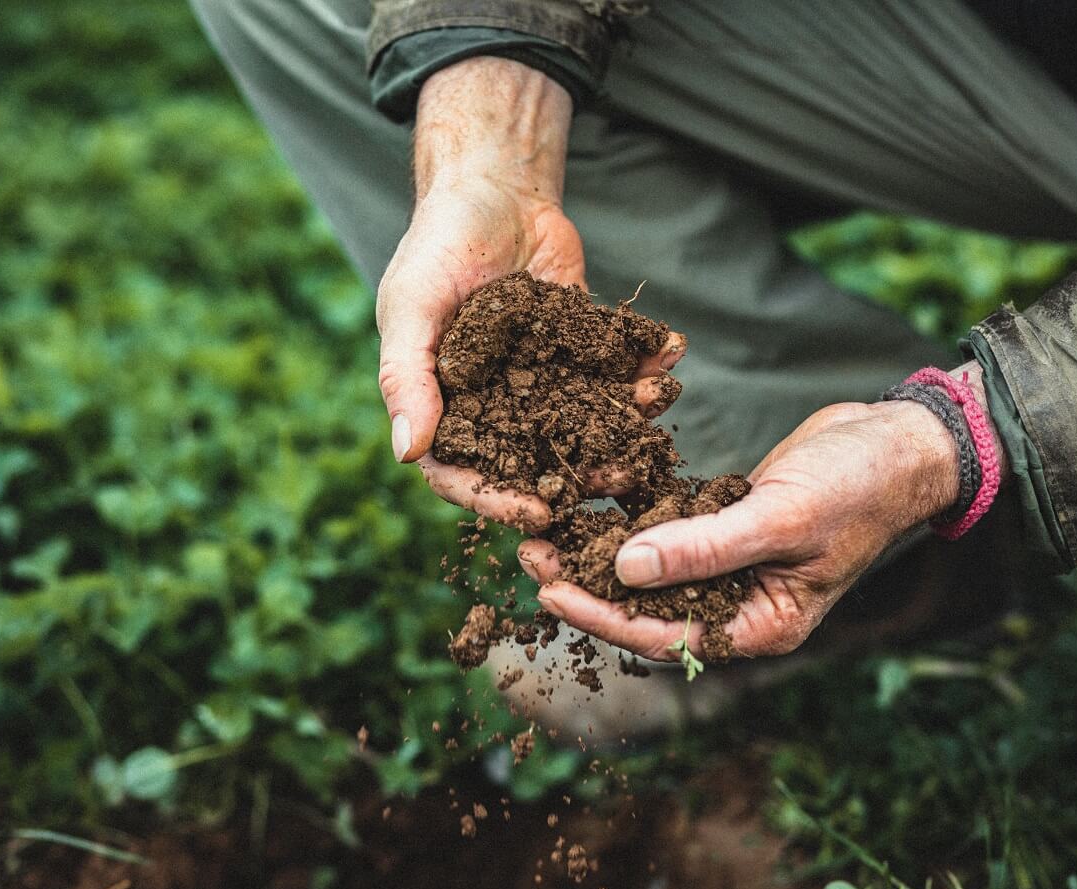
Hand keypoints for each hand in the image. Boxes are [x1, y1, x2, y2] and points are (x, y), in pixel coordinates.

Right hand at [376, 57, 684, 530]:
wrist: (492, 188)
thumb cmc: (438, 245)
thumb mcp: (411, 306)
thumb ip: (406, 376)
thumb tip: (405, 452)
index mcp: (445, 408)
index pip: (464, 474)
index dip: (498, 500)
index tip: (540, 512)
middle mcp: (495, 407)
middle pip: (536, 462)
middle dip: (581, 474)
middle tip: (622, 479)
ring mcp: (543, 382)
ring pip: (586, 424)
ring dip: (624, 423)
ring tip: (654, 408)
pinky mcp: (583, 352)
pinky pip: (616, 373)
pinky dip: (645, 367)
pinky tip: (670, 354)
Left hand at [518, 363, 997, 660]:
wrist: (899, 439)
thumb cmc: (857, 485)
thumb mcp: (779, 519)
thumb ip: (703, 547)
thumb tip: (624, 569)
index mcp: (760, 625)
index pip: (665, 633)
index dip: (602, 614)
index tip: (548, 589)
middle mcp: (742, 603)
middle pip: (648, 604)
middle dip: (587, 581)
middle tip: (529, 552)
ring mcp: (734, 564)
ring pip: (652, 567)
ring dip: (601, 546)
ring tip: (544, 524)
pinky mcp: (727, 523)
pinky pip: (669, 528)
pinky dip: (633, 515)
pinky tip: (590, 494)